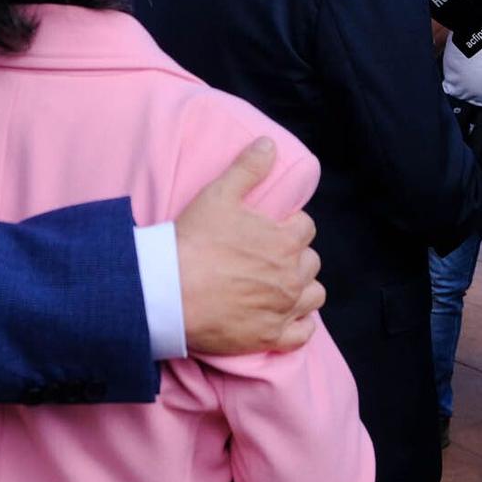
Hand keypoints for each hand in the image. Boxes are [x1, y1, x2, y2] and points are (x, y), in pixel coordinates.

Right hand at [175, 139, 323, 353]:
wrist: (168, 291)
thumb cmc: (193, 241)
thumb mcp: (219, 194)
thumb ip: (248, 168)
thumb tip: (269, 144)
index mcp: (285, 241)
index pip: (305, 227)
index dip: (288, 225)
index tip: (269, 229)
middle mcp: (291, 276)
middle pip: (310, 261)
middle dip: (294, 256)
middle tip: (268, 256)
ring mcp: (283, 309)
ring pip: (313, 296)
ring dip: (302, 288)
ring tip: (279, 285)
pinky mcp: (269, 337)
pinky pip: (302, 333)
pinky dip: (299, 324)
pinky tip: (284, 316)